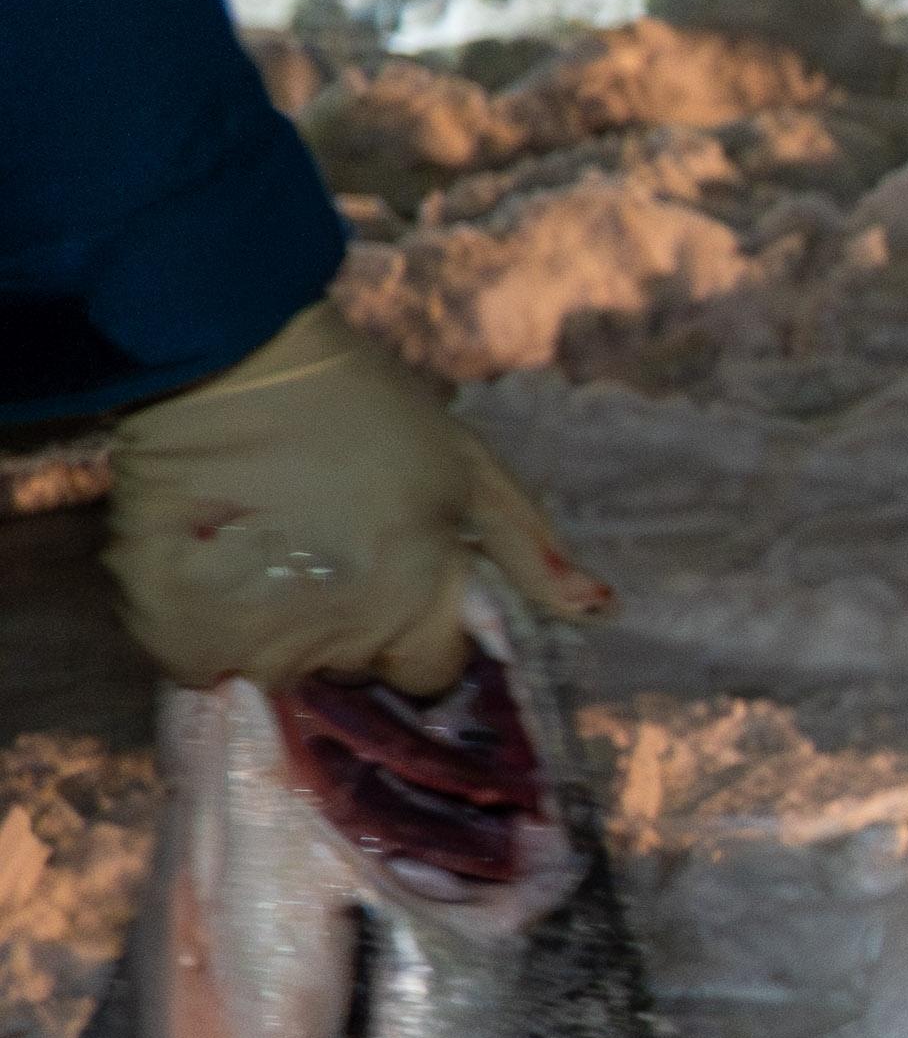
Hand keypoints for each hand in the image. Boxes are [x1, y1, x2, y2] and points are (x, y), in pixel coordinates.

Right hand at [106, 301, 609, 692]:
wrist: (230, 364)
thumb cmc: (366, 409)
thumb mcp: (470, 469)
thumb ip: (530, 551)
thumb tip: (601, 611)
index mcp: (417, 607)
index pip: (432, 672)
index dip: (420, 633)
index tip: (398, 583)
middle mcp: (340, 643)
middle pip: (354, 673)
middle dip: (353, 630)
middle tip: (329, 556)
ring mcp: (254, 645)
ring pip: (280, 671)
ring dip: (280, 630)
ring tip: (273, 554)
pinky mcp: (175, 632)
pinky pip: (201, 660)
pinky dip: (208, 625)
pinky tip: (218, 565)